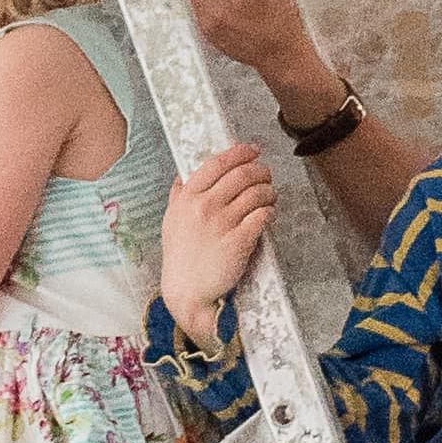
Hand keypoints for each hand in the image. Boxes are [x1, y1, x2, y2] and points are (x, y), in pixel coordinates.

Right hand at [155, 144, 276, 346]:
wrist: (188, 292)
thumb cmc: (180, 259)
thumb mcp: (171, 223)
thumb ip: (177, 197)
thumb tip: (182, 177)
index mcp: (187, 198)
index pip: (217, 163)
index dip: (240, 152)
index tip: (252, 150)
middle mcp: (204, 206)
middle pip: (241, 174)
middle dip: (260, 170)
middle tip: (266, 174)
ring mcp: (222, 224)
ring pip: (256, 193)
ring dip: (268, 191)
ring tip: (270, 196)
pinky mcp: (239, 241)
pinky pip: (262, 216)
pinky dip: (269, 211)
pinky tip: (269, 214)